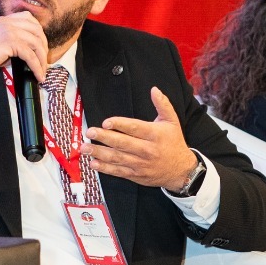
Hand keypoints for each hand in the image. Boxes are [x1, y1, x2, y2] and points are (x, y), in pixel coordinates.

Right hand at [0, 12, 48, 85]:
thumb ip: (9, 45)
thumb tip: (23, 56)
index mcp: (3, 21)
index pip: (29, 19)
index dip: (38, 32)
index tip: (40, 46)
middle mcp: (7, 22)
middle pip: (37, 30)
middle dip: (44, 47)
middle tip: (44, 61)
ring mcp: (9, 31)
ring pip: (36, 43)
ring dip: (42, 59)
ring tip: (42, 72)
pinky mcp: (9, 43)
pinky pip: (30, 55)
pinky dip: (37, 67)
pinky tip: (38, 75)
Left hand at [83, 88, 197, 190]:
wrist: (181, 170)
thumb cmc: (174, 143)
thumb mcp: (172, 121)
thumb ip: (163, 104)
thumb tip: (154, 90)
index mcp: (154, 135)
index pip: (134, 128)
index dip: (119, 124)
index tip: (105, 123)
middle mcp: (146, 150)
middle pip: (122, 143)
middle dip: (104, 138)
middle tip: (89, 132)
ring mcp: (140, 164)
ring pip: (117, 158)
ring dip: (99, 153)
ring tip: (85, 148)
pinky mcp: (136, 175)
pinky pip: (118, 172)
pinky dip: (105, 168)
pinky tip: (93, 164)